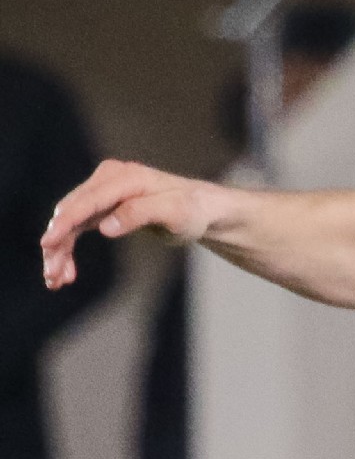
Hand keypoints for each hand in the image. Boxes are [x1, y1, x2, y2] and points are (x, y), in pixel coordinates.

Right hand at [41, 160, 220, 288]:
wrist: (202, 209)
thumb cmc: (192, 210)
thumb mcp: (175, 212)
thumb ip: (140, 214)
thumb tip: (104, 227)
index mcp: (126, 177)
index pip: (87, 201)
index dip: (64, 223)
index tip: (48, 244)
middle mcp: (108, 179)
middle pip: (71, 212)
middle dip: (57, 245)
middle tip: (53, 277)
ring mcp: (102, 191)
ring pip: (69, 222)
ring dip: (59, 251)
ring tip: (56, 280)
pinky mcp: (101, 205)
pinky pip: (76, 227)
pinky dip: (68, 249)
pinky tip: (66, 273)